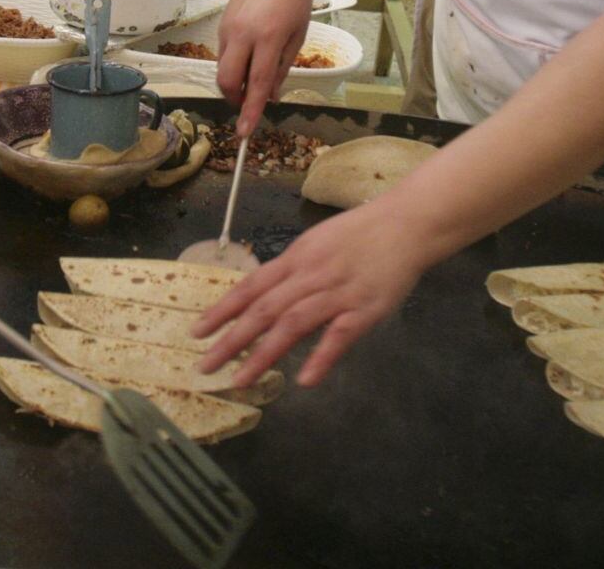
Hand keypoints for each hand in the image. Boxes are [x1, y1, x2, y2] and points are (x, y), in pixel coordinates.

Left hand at [193, 203, 426, 387]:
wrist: (406, 223)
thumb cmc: (359, 233)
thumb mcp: (315, 243)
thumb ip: (290, 271)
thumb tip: (260, 294)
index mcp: (295, 259)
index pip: (250, 287)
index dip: (222, 311)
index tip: (197, 333)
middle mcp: (310, 276)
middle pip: (264, 310)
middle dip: (232, 341)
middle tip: (205, 367)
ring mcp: (338, 293)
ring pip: (293, 324)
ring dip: (264, 354)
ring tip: (241, 380)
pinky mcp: (366, 309)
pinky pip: (340, 335)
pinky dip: (322, 357)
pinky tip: (306, 380)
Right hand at [214, 0, 314, 135]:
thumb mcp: (298, 35)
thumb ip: (281, 67)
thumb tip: (270, 96)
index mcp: (268, 36)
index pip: (256, 82)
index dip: (250, 110)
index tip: (244, 133)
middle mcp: (243, 33)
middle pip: (227, 80)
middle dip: (235, 99)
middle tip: (251, 102)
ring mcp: (228, 27)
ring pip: (223, 68)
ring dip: (235, 81)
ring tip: (256, 74)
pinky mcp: (222, 23)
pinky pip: (223, 53)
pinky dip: (234, 64)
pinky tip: (250, 55)